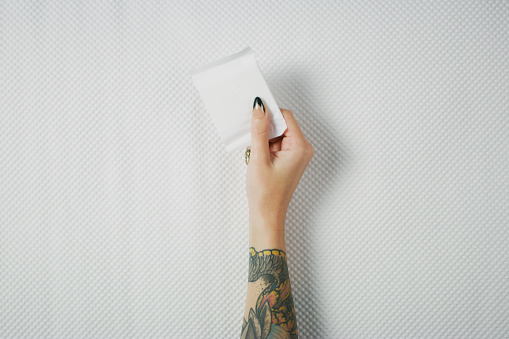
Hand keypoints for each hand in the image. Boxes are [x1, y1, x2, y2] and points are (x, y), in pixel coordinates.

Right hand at [246, 97, 313, 234]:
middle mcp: (302, 149)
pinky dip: (264, 145)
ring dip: (263, 137)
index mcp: (300, 147)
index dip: (270, 111)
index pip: (286, 116)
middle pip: (282, 123)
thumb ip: (259, 131)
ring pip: (277, 133)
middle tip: (252, 135)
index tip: (255, 108)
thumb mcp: (259, 158)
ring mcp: (296, 154)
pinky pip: (276, 143)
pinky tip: (257, 156)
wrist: (266, 215)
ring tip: (255, 153)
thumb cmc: (266, 194)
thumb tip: (260, 108)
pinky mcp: (288, 159)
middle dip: (265, 126)